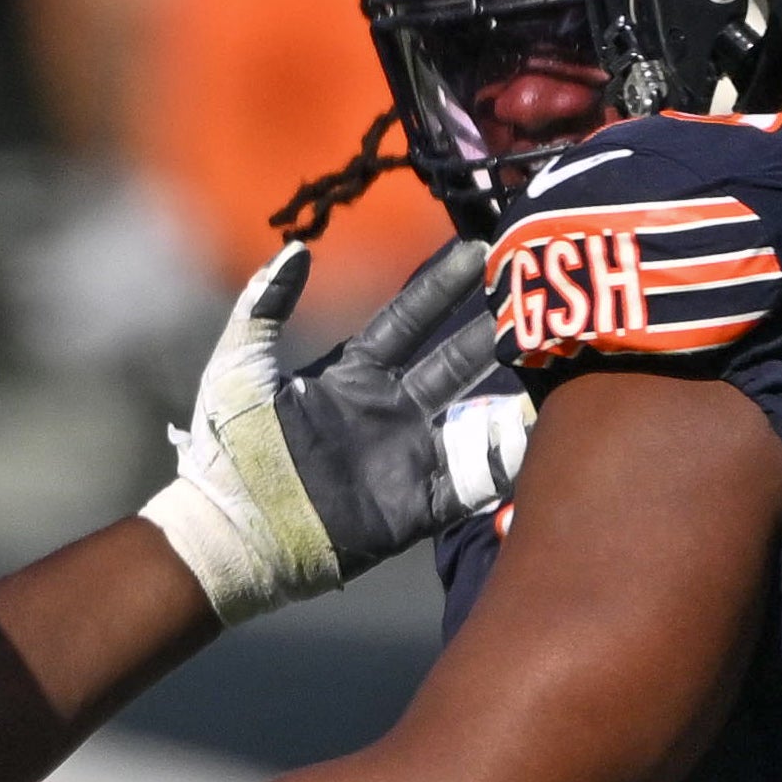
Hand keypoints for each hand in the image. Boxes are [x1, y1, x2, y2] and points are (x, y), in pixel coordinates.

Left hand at [139, 237, 515, 624]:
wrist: (228, 533)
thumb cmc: (226, 450)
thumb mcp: (239, 368)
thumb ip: (263, 307)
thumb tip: (298, 249)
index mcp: (352, 376)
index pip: (409, 319)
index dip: (442, 286)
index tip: (479, 248)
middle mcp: (388, 412)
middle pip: (456, 362)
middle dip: (495, 330)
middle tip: (537, 294)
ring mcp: (405, 459)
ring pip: (475, 418)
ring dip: (513, 393)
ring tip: (555, 361)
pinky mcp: (413, 509)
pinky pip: (470, 483)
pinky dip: (503, 464)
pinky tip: (535, 439)